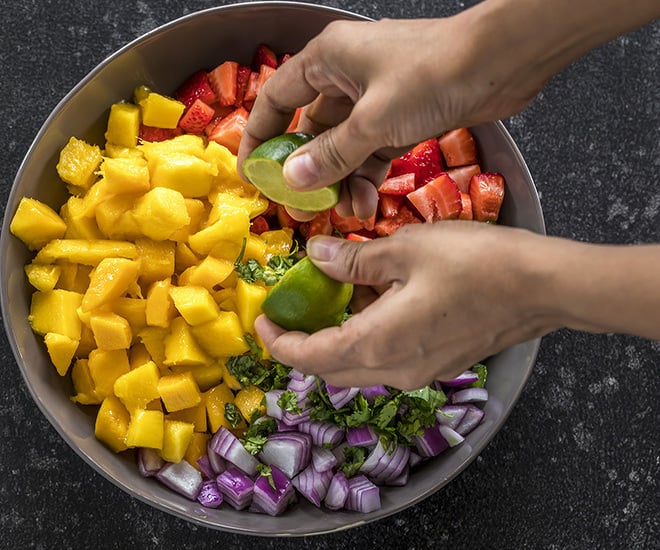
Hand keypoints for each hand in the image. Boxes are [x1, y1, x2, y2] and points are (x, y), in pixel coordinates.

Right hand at [238, 15, 544, 220]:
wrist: (501, 61)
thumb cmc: (432, 74)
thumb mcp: (373, 120)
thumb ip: (332, 154)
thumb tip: (291, 179)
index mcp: (326, 60)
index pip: (276, 99)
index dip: (259, 136)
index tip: (251, 172)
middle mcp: (345, 77)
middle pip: (312, 131)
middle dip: (309, 173)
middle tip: (303, 210)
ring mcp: (374, 99)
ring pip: (344, 147)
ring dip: (343, 181)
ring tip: (346, 213)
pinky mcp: (400, 116)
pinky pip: (372, 151)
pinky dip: (368, 176)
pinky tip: (367, 204)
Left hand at [255, 222, 555, 389]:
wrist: (542, 288)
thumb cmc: (476, 264)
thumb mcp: (406, 249)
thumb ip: (354, 260)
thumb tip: (316, 256)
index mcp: (378, 344)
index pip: (310, 357)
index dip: (280, 342)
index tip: (263, 321)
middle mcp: (395, 370)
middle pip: (332, 368)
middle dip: (304, 344)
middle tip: (292, 311)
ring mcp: (420, 372)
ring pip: (359, 367)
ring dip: (337, 339)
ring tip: (333, 298)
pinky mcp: (439, 364)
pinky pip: (387, 360)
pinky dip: (367, 338)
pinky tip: (375, 302)